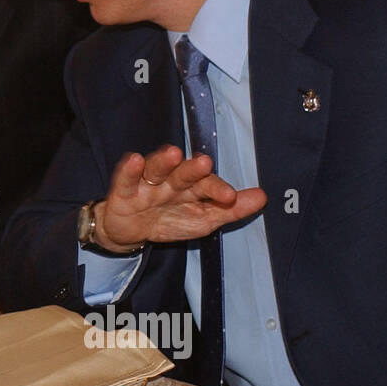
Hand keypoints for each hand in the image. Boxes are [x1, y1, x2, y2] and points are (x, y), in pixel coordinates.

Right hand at [91, 146, 267, 251]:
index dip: (217, 189)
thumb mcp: (203, 220)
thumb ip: (231, 210)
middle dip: (192, 169)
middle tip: (204, 163)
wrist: (130, 231)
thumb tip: (263, 196)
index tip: (229, 196)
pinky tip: (135, 160)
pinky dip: (129, 170)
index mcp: (191, 188)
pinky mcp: (123, 191)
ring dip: (163, 161)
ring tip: (172, 154)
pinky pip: (125, 179)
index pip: (207, 185)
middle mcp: (170, 181)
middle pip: (183, 173)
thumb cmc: (168, 220)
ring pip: (156, 170)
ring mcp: (146, 185)